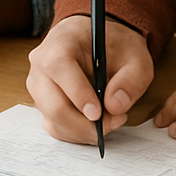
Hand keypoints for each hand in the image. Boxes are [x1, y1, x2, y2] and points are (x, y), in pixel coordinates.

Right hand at [27, 13, 153, 144]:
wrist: (99, 41)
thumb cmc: (114, 45)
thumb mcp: (136, 57)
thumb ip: (131, 80)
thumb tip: (114, 106)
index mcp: (60, 42)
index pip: (58, 67)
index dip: (78, 93)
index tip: (99, 113)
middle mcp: (41, 64)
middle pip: (54, 105)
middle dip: (86, 124)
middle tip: (114, 120)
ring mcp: (38, 85)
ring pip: (54, 121)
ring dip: (84, 130)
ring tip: (110, 119)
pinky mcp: (42, 103)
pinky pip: (55, 127)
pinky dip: (77, 133)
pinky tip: (96, 123)